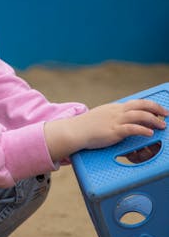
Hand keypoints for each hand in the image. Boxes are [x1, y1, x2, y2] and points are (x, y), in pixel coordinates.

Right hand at [44, 99, 166, 161]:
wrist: (75, 130)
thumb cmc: (88, 126)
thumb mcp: (103, 117)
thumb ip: (114, 117)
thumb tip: (125, 121)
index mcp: (115, 108)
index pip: (137, 103)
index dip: (150, 106)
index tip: (159, 110)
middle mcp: (117, 111)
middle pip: (141, 105)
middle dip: (156, 108)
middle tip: (166, 114)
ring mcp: (115, 121)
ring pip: (139, 115)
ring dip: (153, 120)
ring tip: (162, 126)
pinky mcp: (113, 131)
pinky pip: (131, 128)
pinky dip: (142, 130)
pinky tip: (150, 133)